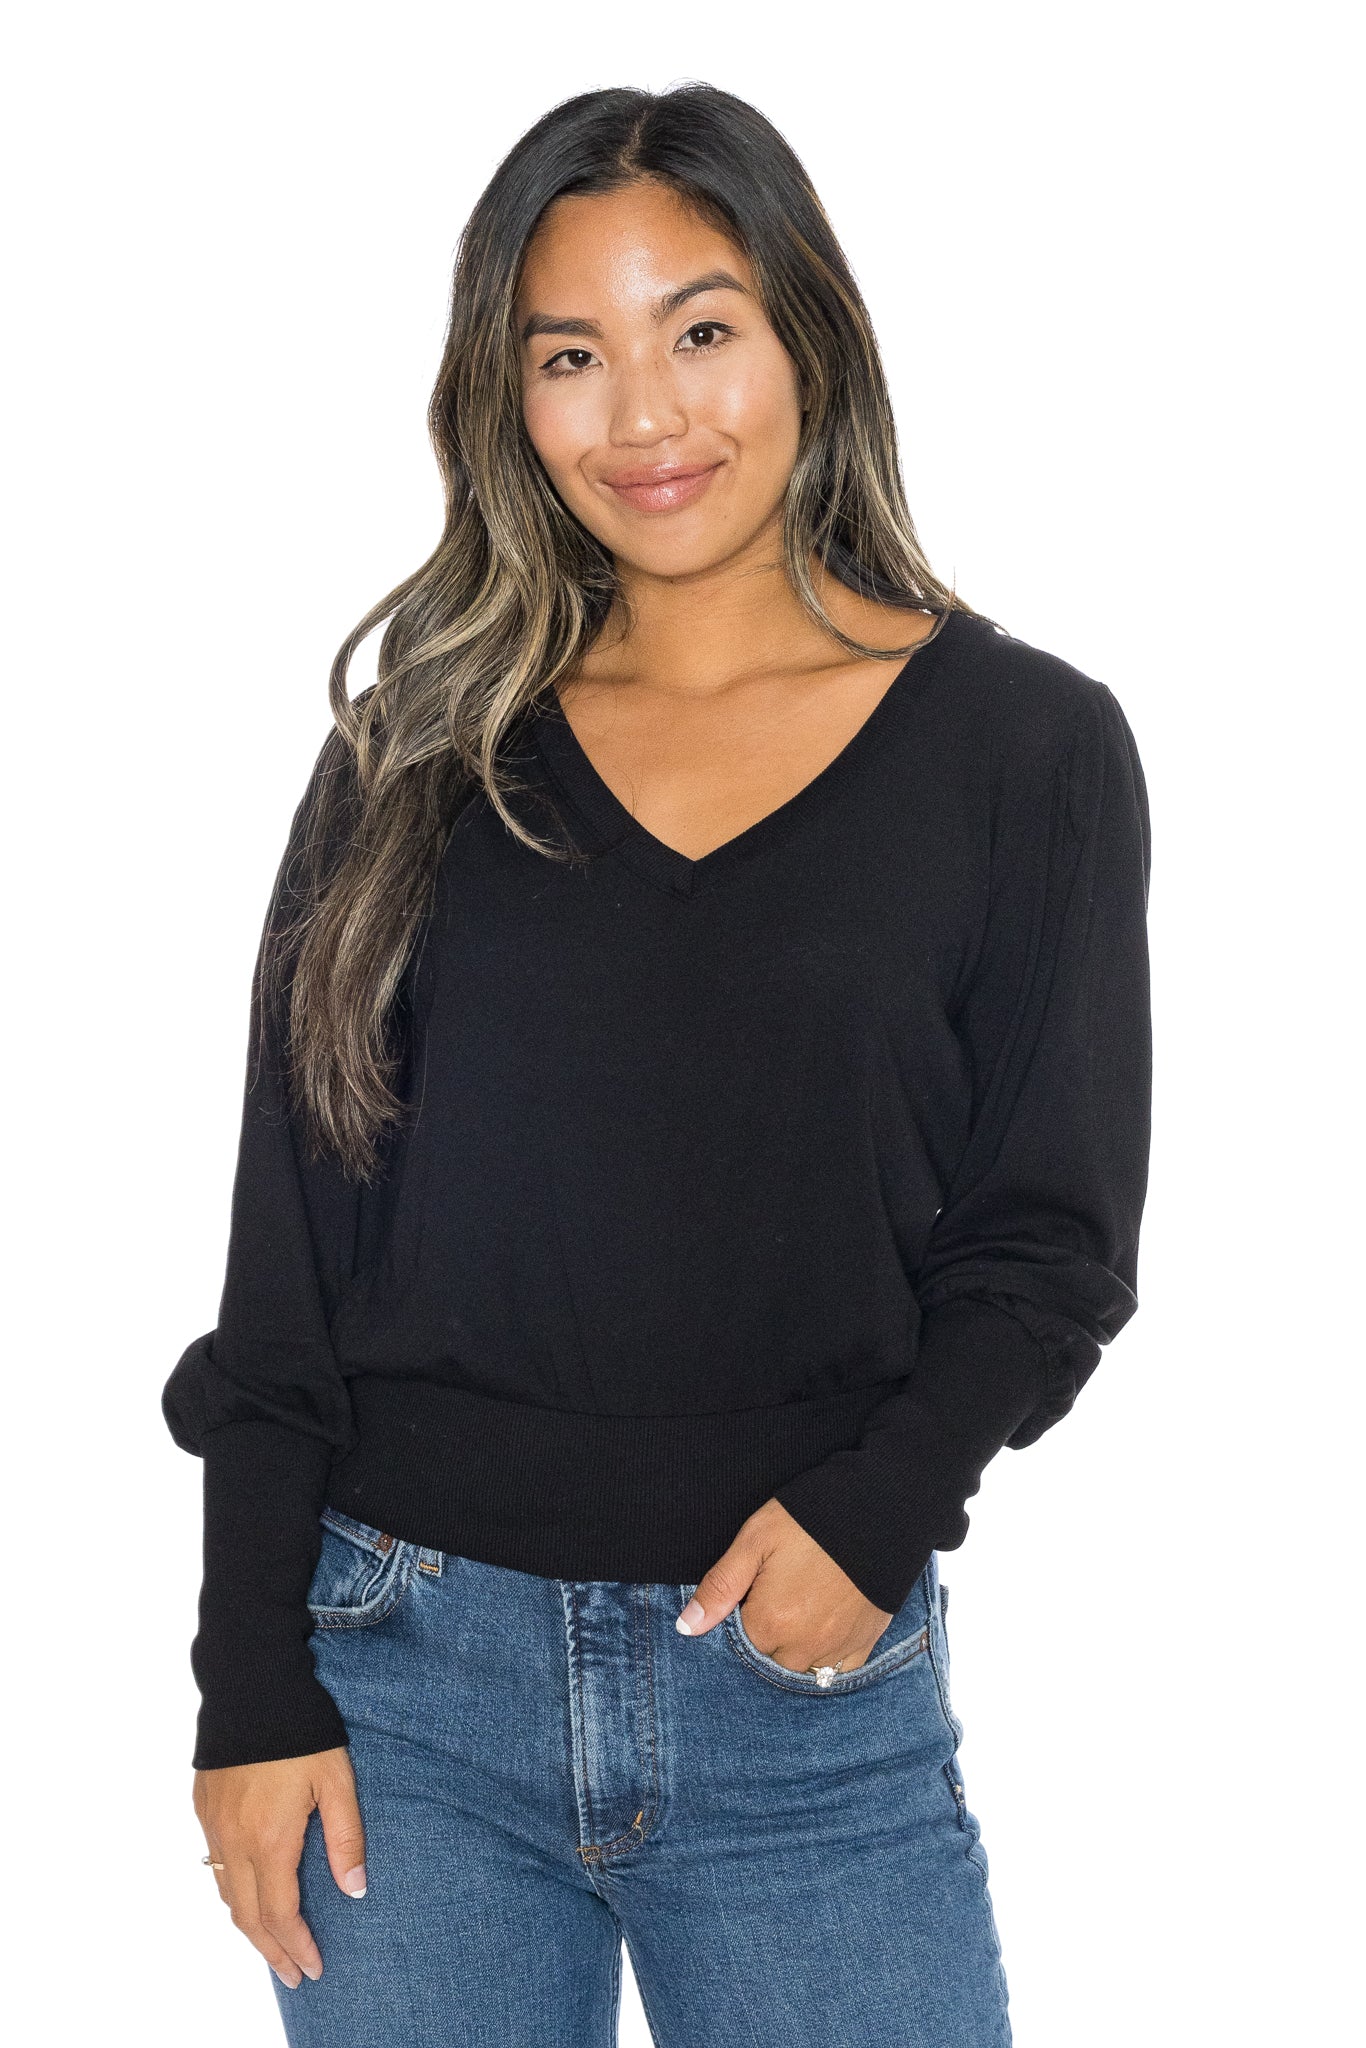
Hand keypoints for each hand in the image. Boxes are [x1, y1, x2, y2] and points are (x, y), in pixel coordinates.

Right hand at [194, 1746, 366, 1989]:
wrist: (250, 1682)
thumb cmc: (301, 1728)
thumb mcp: (337, 1779)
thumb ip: (346, 1838)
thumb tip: (356, 1890)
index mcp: (269, 1839)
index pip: (279, 1915)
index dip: (297, 1947)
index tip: (314, 1969)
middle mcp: (234, 1840)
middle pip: (247, 1917)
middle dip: (272, 1953)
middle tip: (295, 1976)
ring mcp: (214, 1824)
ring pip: (225, 1893)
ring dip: (249, 1927)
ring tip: (272, 1945)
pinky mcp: (203, 1805)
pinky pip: (213, 1863)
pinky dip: (230, 1891)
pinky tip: (246, 1891)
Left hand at [676, 1498, 893, 1672]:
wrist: (879, 1510)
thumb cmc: (811, 1520)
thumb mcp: (755, 1540)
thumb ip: (720, 1587)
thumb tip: (687, 1628)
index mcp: (769, 1623)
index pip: (736, 1645)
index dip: (739, 1618)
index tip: (749, 1594)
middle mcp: (801, 1648)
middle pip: (767, 1661)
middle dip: (764, 1636)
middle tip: (777, 1596)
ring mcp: (834, 1651)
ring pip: (798, 1671)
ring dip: (791, 1651)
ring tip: (798, 1609)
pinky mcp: (863, 1647)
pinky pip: (835, 1674)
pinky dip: (823, 1661)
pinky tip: (821, 1631)